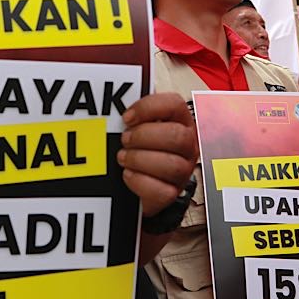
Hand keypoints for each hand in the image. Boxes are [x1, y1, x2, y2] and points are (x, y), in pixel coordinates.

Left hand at [118, 93, 197, 216]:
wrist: (139, 183)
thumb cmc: (139, 149)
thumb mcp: (138, 126)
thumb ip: (134, 115)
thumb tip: (111, 107)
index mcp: (179, 121)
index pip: (175, 105)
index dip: (149, 108)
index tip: (126, 117)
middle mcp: (187, 145)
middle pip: (178, 136)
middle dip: (144, 137)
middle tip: (125, 139)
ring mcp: (183, 171)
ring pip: (172, 166)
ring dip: (140, 160)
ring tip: (123, 157)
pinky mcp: (172, 193)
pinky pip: (162, 191)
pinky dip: (139, 181)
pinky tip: (128, 174)